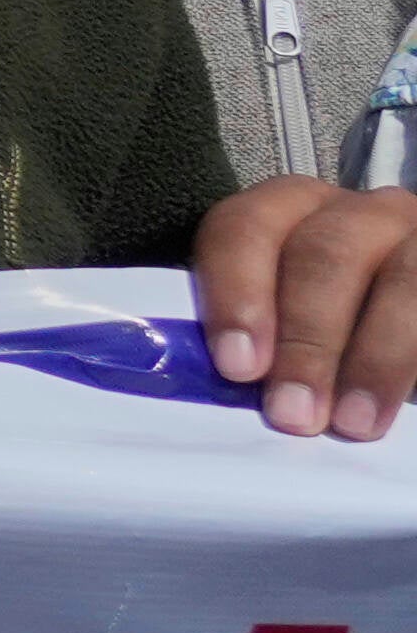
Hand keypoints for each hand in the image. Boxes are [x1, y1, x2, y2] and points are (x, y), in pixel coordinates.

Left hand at [197, 180, 416, 443]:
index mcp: (289, 210)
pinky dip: (409, 356)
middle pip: (321, 254)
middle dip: (304, 339)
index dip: (235, 294)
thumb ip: (258, 341)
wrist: (400, 329)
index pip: (244, 226)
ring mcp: (415, 234)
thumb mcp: (288, 324)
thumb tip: (234, 388)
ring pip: (399, 279)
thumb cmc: (336, 331)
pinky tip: (389, 403)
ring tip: (352, 422)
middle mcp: (355, 212)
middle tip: (293, 413)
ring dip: (372, 358)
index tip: (238, 368)